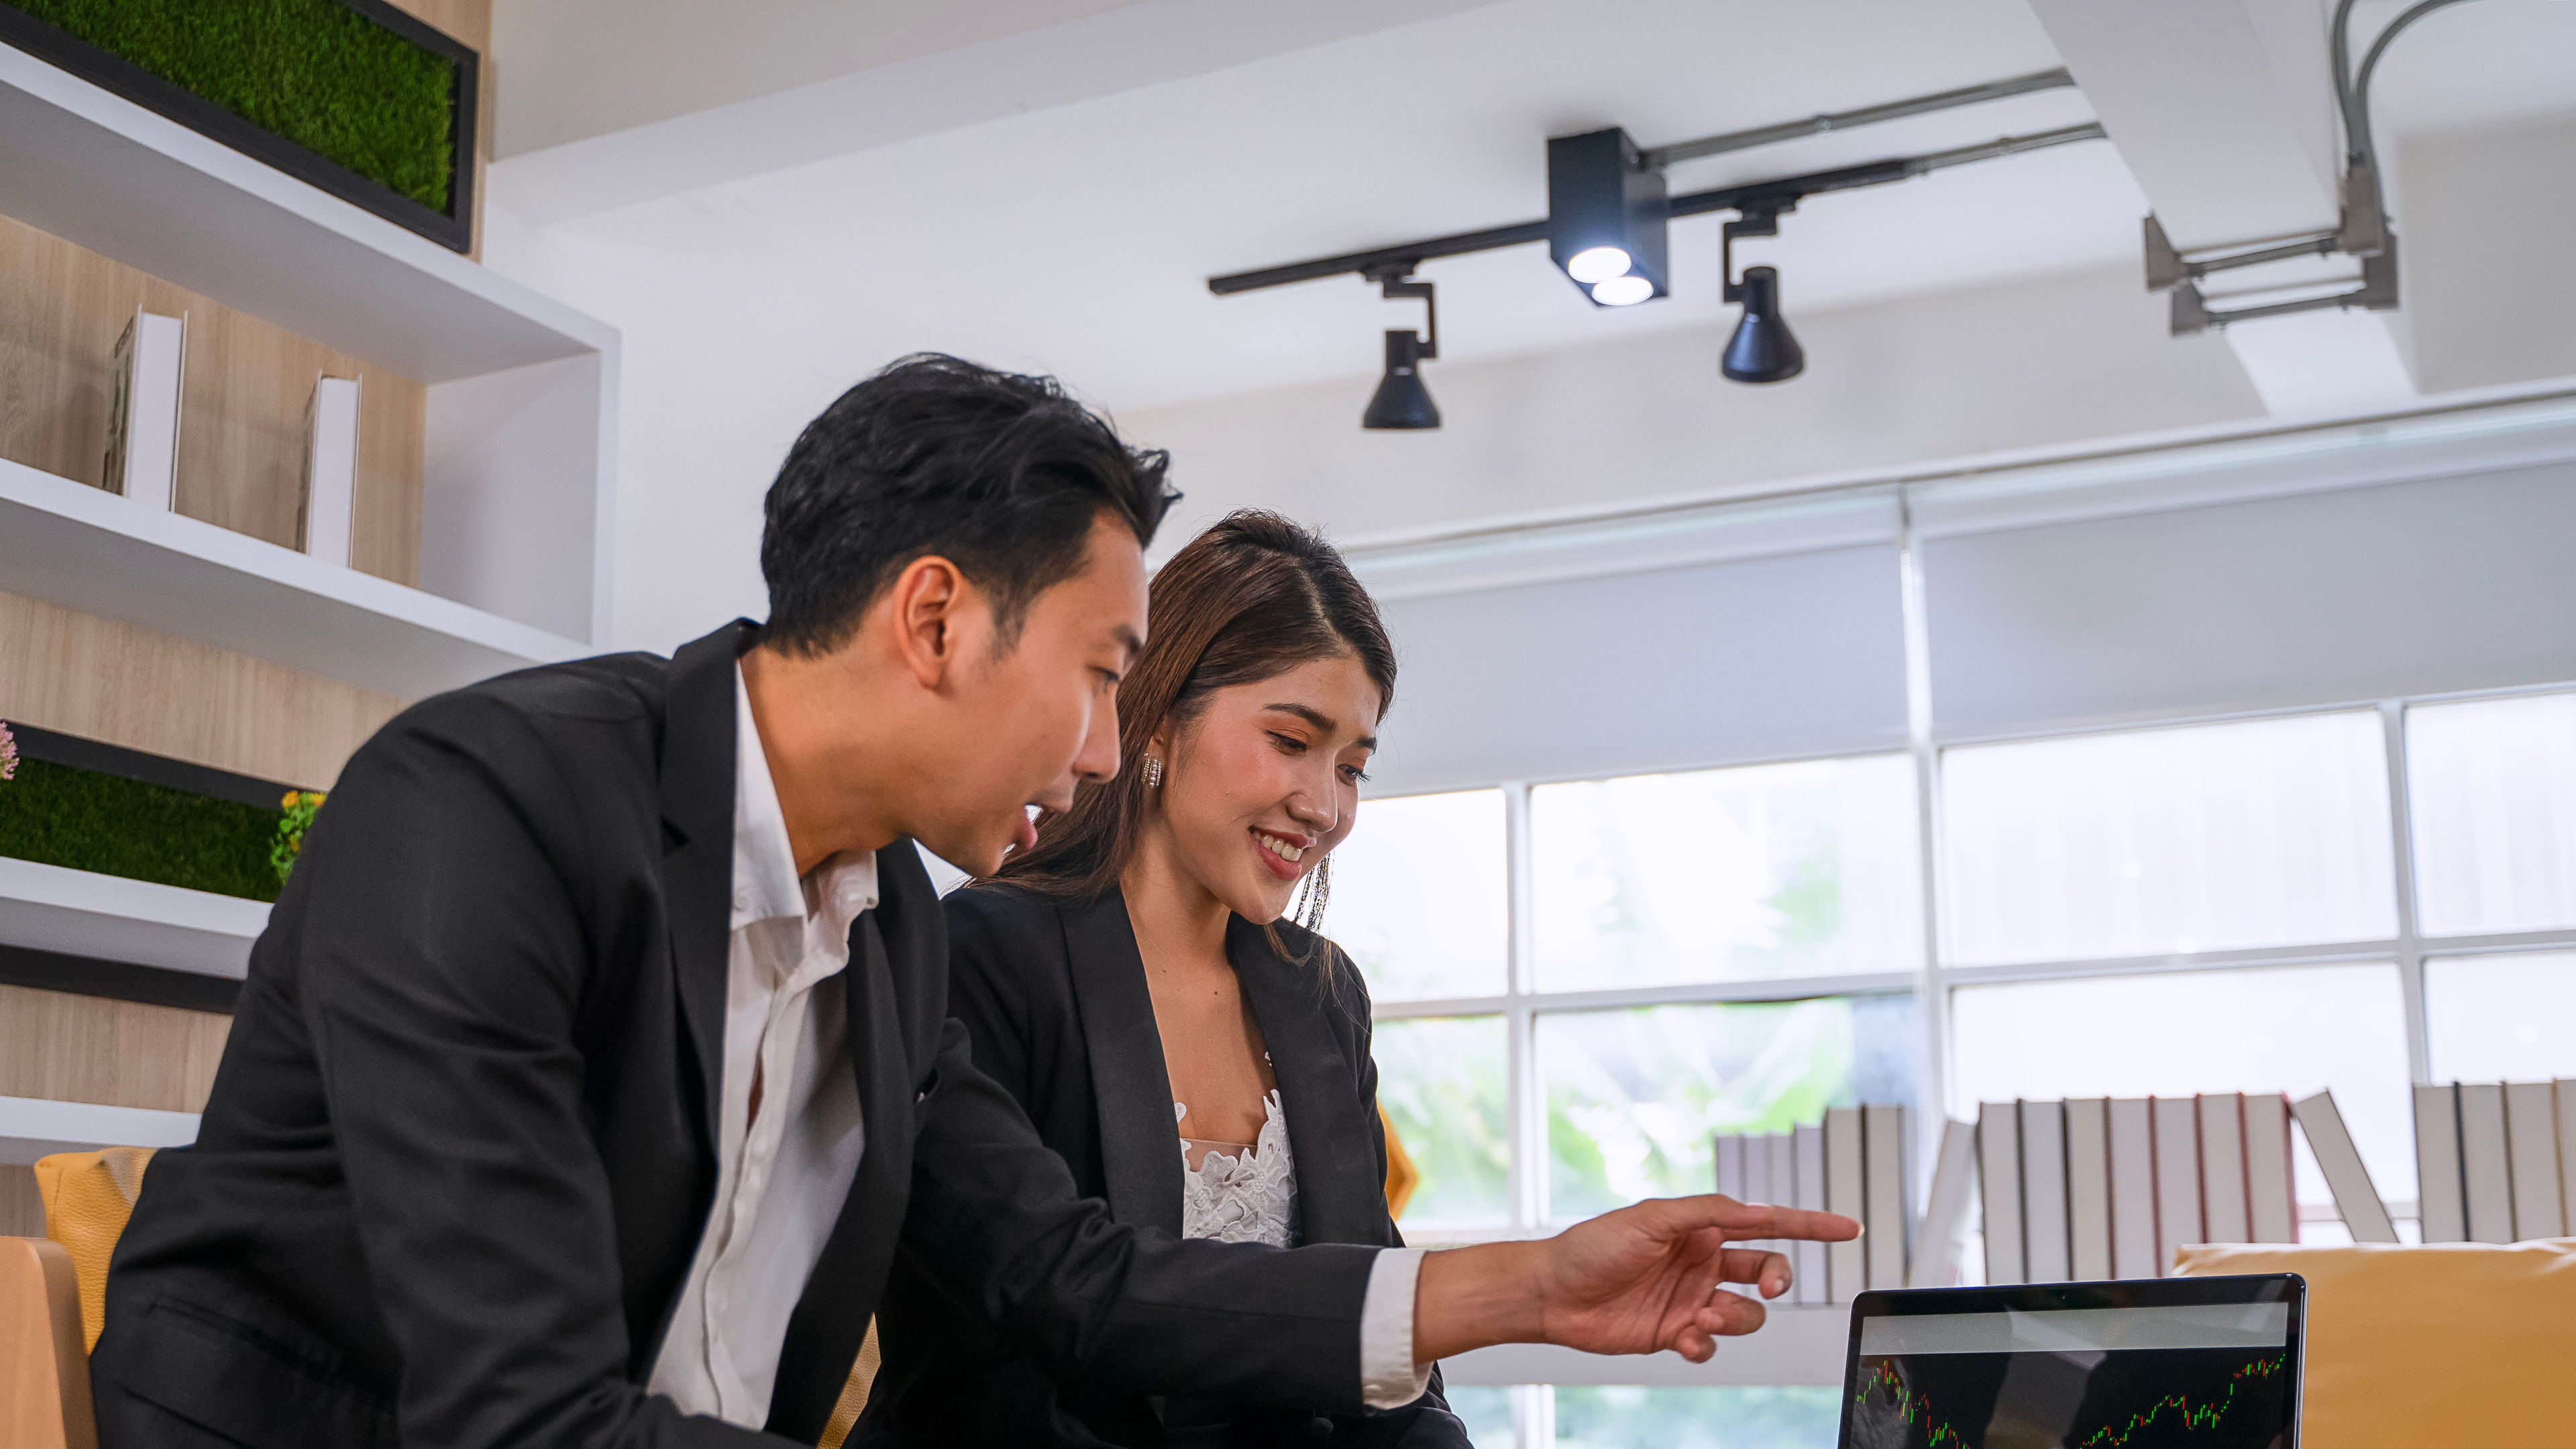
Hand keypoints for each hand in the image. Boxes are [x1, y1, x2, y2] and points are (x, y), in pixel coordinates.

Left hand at [1413, 1195, 1860, 1362]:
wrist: (1553, 1293)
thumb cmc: (1593, 1246)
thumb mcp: (1652, 1217)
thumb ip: (1708, 1213)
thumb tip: (1757, 1211)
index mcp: (1702, 1227)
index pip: (1767, 1224)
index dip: (1810, 1226)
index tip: (1847, 1227)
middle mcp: (1703, 1261)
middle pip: (1768, 1272)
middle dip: (1777, 1281)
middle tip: (1765, 1289)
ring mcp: (1692, 1298)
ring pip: (1746, 1315)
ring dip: (1733, 1319)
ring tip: (1700, 1318)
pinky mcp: (1677, 1332)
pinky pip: (1713, 1345)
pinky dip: (1705, 1345)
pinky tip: (1682, 1338)